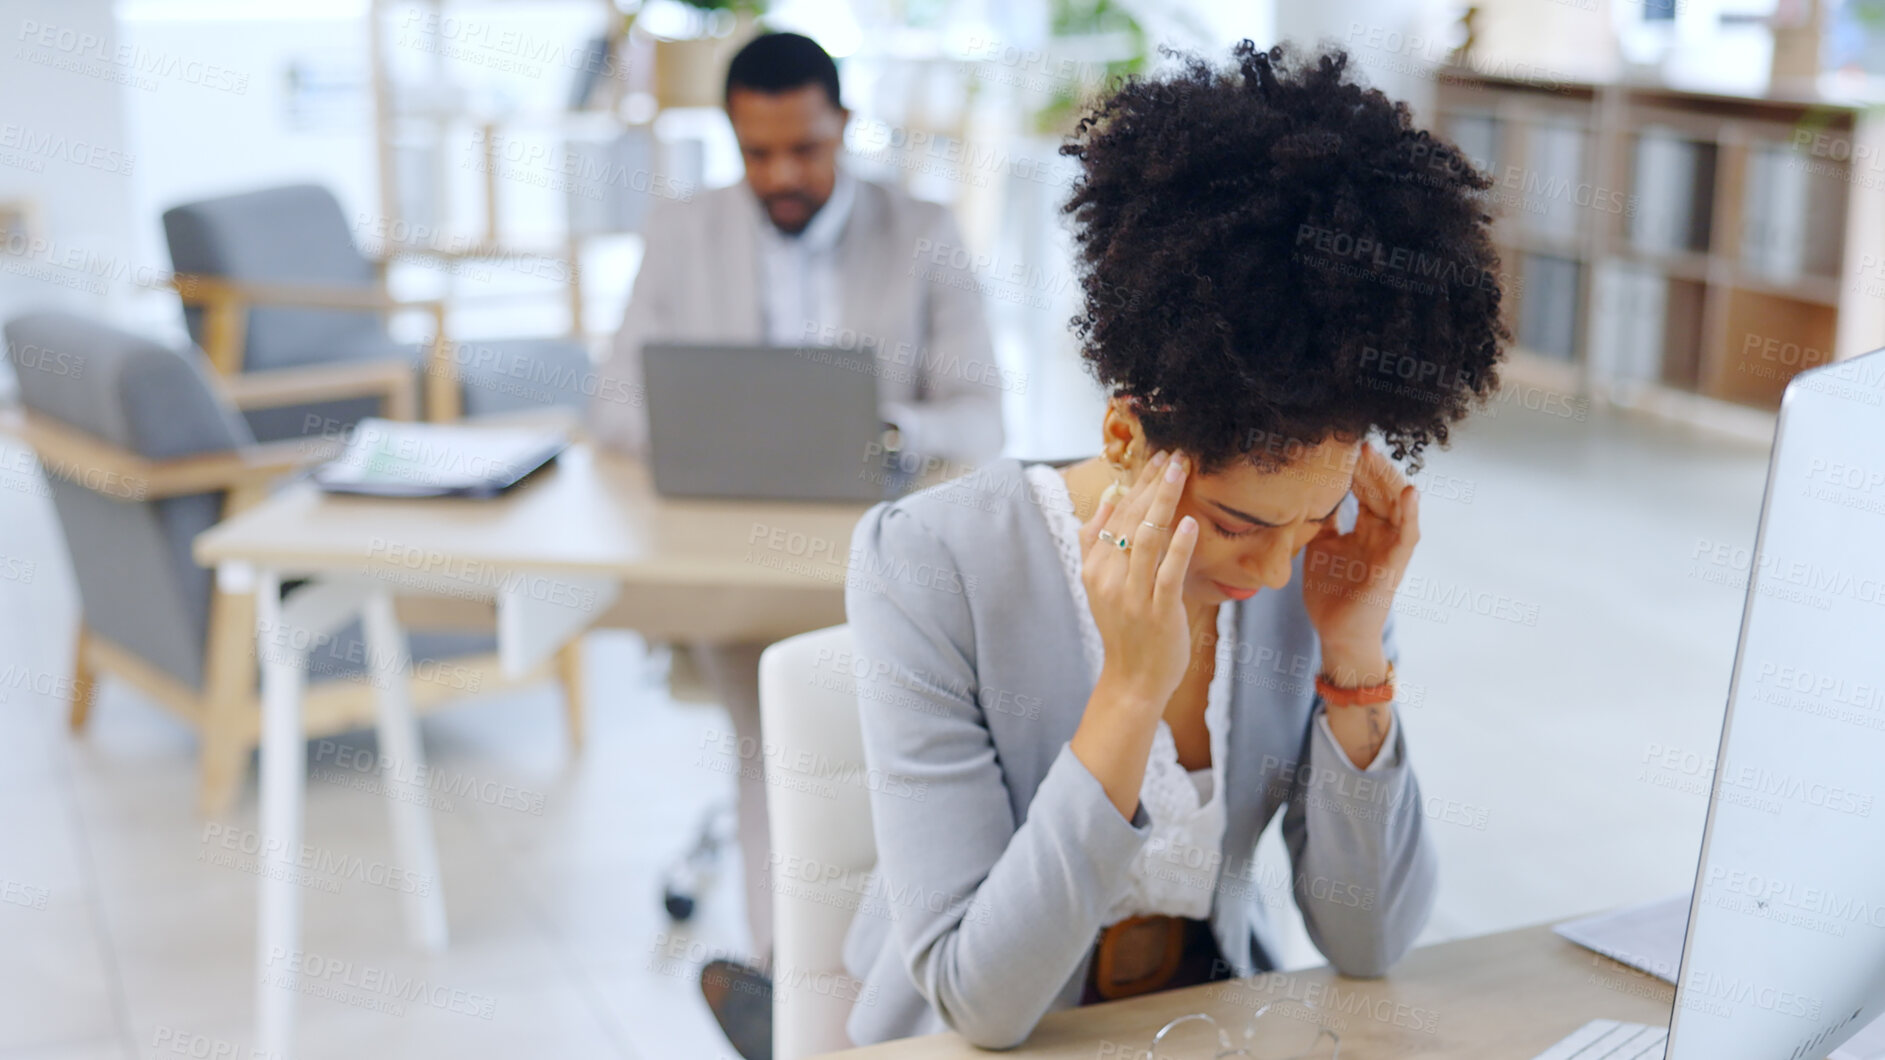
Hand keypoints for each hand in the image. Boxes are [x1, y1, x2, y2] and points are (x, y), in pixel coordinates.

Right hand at [1078, 450, 1199, 709]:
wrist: (1132, 680)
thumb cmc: (1125, 630)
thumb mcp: (1100, 585)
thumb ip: (1098, 543)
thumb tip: (1110, 499)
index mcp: (1094, 566)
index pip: (1116, 514)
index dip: (1137, 482)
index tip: (1157, 456)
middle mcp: (1109, 577)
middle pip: (1131, 519)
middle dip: (1153, 482)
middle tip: (1175, 453)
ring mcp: (1133, 595)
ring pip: (1147, 538)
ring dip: (1164, 501)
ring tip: (1181, 472)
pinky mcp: (1157, 612)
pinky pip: (1167, 573)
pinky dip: (1178, 546)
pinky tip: (1189, 522)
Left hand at [1301, 443, 1418, 681]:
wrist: (1336, 633)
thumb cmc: (1331, 594)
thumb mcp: (1320, 548)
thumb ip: (1323, 523)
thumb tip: (1310, 495)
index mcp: (1363, 530)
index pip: (1364, 491)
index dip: (1358, 470)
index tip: (1347, 446)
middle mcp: (1380, 535)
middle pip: (1381, 493)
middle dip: (1372, 469)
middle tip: (1361, 444)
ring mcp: (1389, 549)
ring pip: (1396, 507)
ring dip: (1389, 481)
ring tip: (1377, 457)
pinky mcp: (1393, 566)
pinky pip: (1407, 537)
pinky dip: (1410, 514)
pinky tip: (1410, 491)